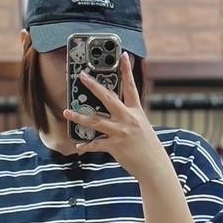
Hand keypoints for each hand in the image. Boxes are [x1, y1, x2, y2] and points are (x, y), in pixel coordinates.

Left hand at [64, 51, 167, 181]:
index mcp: (136, 112)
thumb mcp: (142, 126)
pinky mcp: (115, 146)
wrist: (154, 166)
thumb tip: (116, 112)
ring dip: (79, 117)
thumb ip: (129, 117)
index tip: (123, 56)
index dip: (127, 70)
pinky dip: (87, 145)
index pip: (131, 87)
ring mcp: (121, 132)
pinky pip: (96, 144)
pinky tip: (79, 146)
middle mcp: (128, 119)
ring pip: (96, 121)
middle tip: (82, 76)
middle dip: (93, 86)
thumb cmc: (148, 147)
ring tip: (68, 113)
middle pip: (108, 98)